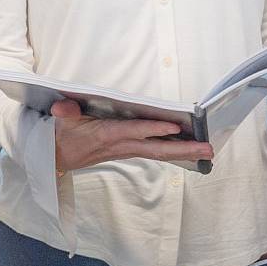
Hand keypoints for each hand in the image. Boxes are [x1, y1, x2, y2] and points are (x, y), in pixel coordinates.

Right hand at [50, 99, 213, 171]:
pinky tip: (191, 150)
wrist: (58, 157)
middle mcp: (121, 145)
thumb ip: (64, 113)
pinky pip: (156, 151)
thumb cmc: (63, 135)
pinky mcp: (130, 150)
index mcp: (106, 136)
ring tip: (208, 150)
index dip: (154, 129)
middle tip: (208, 148)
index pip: (134, 132)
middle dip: (184, 149)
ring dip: (185, 152)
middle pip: (157, 148)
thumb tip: (62, 108)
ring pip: (160, 152)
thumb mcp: (60, 122)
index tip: (175, 126)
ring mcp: (127, 149)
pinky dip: (174, 151)